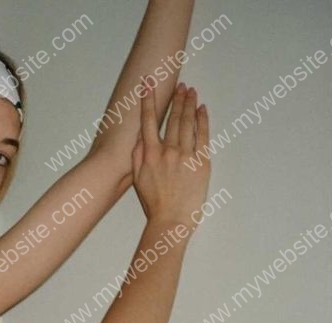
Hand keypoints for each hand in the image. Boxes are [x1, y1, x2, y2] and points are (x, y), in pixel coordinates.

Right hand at [131, 81, 210, 232]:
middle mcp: (168, 151)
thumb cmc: (155, 205)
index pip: (148, 121)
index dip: (147, 101)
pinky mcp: (201, 162)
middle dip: (176, 99)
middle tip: (180, 85)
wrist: (171, 221)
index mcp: (150, 155)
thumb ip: (137, 158)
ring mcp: (186, 155)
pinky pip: (202, 135)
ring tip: (191, 91)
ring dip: (189, 105)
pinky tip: (202, 110)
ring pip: (187, 123)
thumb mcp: (137, 181)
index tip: (147, 84)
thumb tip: (139, 140)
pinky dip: (202, 120)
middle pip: (173, 118)